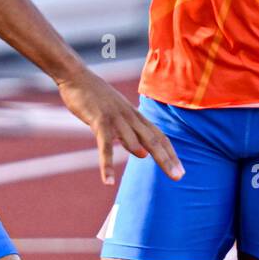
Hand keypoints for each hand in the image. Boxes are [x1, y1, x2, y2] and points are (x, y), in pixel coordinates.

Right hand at [57, 68, 184, 183]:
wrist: (78, 78)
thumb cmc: (97, 98)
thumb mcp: (119, 116)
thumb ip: (130, 134)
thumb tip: (142, 153)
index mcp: (136, 117)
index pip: (159, 137)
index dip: (171, 154)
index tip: (180, 171)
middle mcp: (130, 118)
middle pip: (153, 140)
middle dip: (166, 159)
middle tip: (178, 177)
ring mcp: (116, 119)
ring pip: (133, 140)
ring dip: (138, 152)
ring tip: (145, 161)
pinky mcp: (99, 122)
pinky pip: (105, 146)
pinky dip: (107, 165)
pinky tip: (108, 181)